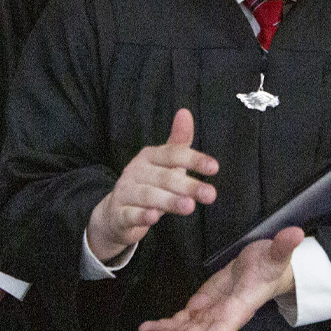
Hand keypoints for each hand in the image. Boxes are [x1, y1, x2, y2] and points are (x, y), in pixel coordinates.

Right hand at [88, 109, 219, 262]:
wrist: (116, 214)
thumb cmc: (148, 185)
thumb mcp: (164, 165)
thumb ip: (178, 143)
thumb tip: (185, 112)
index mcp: (149, 157)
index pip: (172, 154)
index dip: (193, 159)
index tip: (214, 167)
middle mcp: (135, 171)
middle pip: (164, 177)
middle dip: (188, 185)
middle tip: (210, 194)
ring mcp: (125, 193)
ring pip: (148, 196)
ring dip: (169, 200)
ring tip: (189, 206)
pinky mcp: (119, 215)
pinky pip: (130, 215)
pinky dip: (141, 216)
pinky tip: (154, 218)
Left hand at [134, 227, 304, 330]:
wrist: (270, 266)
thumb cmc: (273, 264)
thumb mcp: (277, 253)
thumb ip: (283, 247)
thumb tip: (295, 233)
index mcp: (236, 311)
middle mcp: (221, 317)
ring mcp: (211, 312)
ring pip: (183, 330)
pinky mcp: (204, 303)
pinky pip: (182, 320)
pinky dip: (165, 324)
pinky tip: (148, 326)